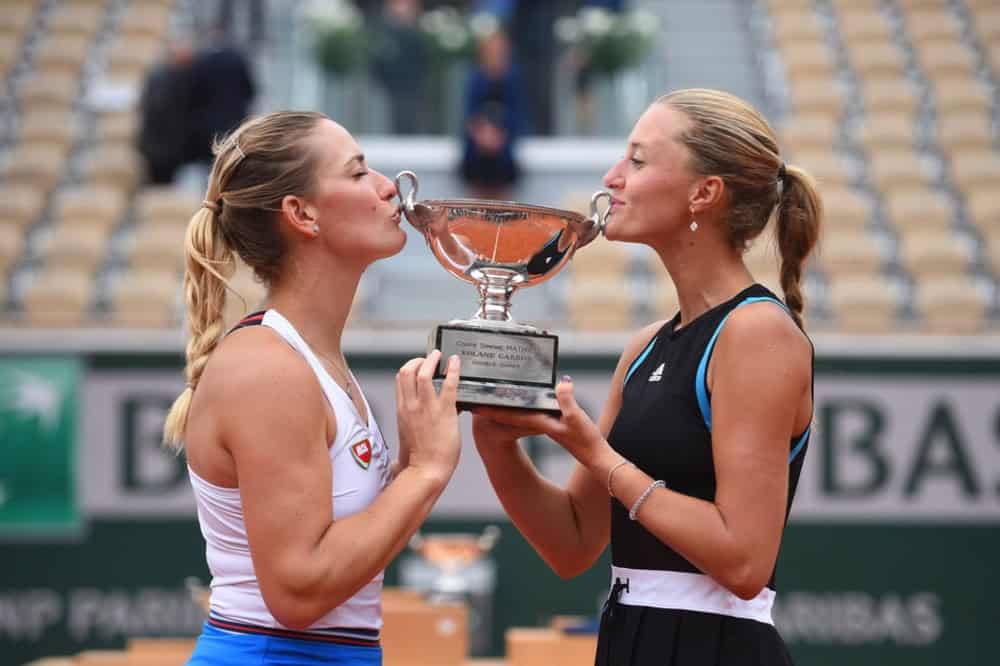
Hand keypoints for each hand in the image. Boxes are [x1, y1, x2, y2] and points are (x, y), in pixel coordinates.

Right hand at [395, 350, 461, 487]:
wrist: (426, 473)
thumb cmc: (417, 464)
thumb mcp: (404, 447)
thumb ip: (402, 446)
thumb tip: (395, 463)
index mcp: (401, 411)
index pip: (399, 380)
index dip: (408, 368)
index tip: (417, 365)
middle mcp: (410, 406)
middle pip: (406, 371)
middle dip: (417, 360)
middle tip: (429, 358)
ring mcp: (426, 408)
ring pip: (423, 372)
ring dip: (431, 360)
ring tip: (439, 355)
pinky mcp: (444, 411)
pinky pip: (448, 384)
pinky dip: (453, 370)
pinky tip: (456, 362)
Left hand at [472, 379, 606, 467]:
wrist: (598, 459)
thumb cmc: (587, 441)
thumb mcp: (578, 419)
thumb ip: (568, 402)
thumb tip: (561, 383)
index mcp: (539, 423)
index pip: (510, 414)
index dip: (493, 408)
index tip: (476, 402)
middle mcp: (539, 423)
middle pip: (511, 412)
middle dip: (496, 404)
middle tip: (479, 393)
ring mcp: (546, 424)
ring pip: (519, 412)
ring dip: (508, 404)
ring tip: (494, 393)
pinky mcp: (554, 423)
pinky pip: (531, 413)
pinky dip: (524, 406)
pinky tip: (523, 399)